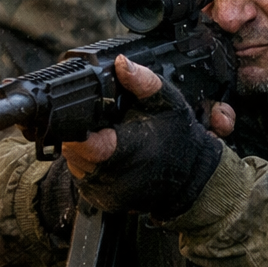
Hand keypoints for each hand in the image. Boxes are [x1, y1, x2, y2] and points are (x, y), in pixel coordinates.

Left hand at [62, 56, 233, 179]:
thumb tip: (120, 63)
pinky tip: (110, 158)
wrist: (193, 177)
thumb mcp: (166, 101)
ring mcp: (110, 193)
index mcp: (129, 150)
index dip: (77, 130)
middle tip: (101, 127)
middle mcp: (117, 177)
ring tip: (108, 142)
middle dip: (81, 137)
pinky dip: (92, 168)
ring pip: (76, 167)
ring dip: (85, 153)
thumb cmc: (179, 138)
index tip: (84, 121)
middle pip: (74, 153)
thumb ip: (142, 81)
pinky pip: (85, 180)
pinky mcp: (106, 203)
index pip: (85, 144)